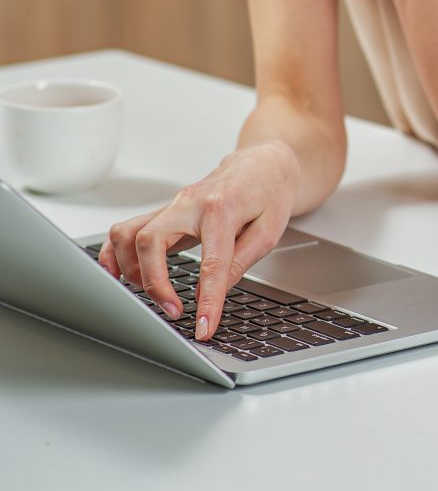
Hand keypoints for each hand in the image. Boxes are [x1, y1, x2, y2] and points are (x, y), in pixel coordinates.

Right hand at [98, 142, 297, 340]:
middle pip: (150, 241)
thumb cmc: (270, 193)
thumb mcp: (270, 230)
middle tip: (172, 311)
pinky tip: (118, 275)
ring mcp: (172, 205)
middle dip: (153, 283)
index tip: (203, 327)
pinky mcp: (164, 211)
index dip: (206, 300)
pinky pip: (126, 229)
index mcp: (223, 209)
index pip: (210, 263)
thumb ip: (240, 262)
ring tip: (149, 294)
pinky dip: (114, 254)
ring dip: (130, 269)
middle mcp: (189, 203)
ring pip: (129, 234)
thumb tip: (212, 293)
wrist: (262, 164)